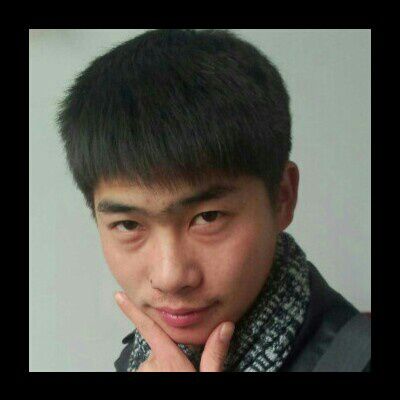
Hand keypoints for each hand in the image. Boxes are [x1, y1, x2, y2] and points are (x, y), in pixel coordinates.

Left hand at [115, 292, 234, 371]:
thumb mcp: (209, 379)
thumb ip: (215, 354)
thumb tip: (226, 326)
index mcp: (169, 362)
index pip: (150, 330)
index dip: (133, 311)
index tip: (119, 297)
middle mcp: (151, 368)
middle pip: (157, 350)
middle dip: (168, 355)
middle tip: (182, 370)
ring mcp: (144, 375)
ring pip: (151, 364)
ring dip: (161, 369)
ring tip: (175, 379)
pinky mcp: (140, 380)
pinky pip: (146, 373)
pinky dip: (154, 375)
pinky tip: (166, 379)